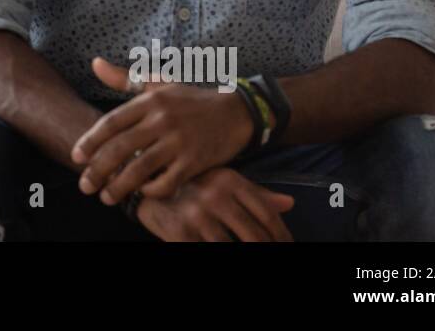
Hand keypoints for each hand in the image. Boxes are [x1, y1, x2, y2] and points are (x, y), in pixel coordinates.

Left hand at [70, 56, 253, 203]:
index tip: (76, 157)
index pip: (112, 122)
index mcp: (150, 100)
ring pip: (140, 167)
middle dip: (98, 169)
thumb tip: (95, 63)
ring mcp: (179, 141)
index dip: (91, 141)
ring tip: (106, 197)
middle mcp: (162, 119)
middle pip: (121, 148)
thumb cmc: (192, 98)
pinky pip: (168, 181)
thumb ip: (125, 77)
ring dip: (119, 186)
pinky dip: (152, 190)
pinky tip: (142, 192)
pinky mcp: (195, 160)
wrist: (236, 112)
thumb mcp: (159, 82)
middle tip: (84, 186)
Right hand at [135, 166, 293, 240]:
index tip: (289, 245)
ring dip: (246, 253)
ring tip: (251, 254)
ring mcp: (197, 215)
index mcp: (228, 180)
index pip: (266, 212)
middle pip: (254, 235)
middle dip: (267, 249)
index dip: (282, 235)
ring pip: (232, 247)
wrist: (144, 185)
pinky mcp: (180, 233)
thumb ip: (255, 193)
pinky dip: (215, 252)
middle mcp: (214, 195)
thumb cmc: (190, 184)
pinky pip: (206, 251)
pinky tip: (218, 247)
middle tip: (275, 255)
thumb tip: (290, 203)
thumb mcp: (222, 181)